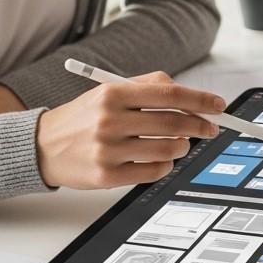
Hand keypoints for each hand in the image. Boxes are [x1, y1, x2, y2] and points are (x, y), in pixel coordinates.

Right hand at [36, 71, 225, 189]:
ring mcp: (108, 150)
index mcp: (112, 93)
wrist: (43, 146)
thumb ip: (148, 87)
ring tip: (177, 143)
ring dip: (181, 147)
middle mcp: (109, 120)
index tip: (219, 106)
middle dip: (200, 126)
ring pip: (168, 150)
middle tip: (209, 128)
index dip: (200, 100)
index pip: (169, 94)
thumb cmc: (84, 117)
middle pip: (174, 123)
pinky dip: (165, 166)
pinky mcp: (107, 175)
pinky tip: (158, 160)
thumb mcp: (108, 91)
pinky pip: (154, 172)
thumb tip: (189, 95)